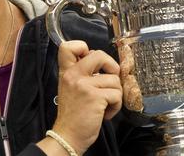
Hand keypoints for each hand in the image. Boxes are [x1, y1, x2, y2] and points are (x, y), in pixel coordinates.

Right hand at [48, 40, 121, 154]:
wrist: (68, 136)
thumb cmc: (73, 114)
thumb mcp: (69, 88)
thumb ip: (80, 73)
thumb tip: (102, 63)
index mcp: (66, 71)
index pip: (69, 46)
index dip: (84, 47)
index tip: (90, 62)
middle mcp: (74, 75)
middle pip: (99, 54)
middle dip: (112, 66)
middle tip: (109, 80)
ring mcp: (84, 85)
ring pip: (114, 79)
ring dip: (115, 93)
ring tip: (105, 104)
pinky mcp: (95, 97)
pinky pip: (117, 94)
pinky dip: (116, 106)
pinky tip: (106, 113)